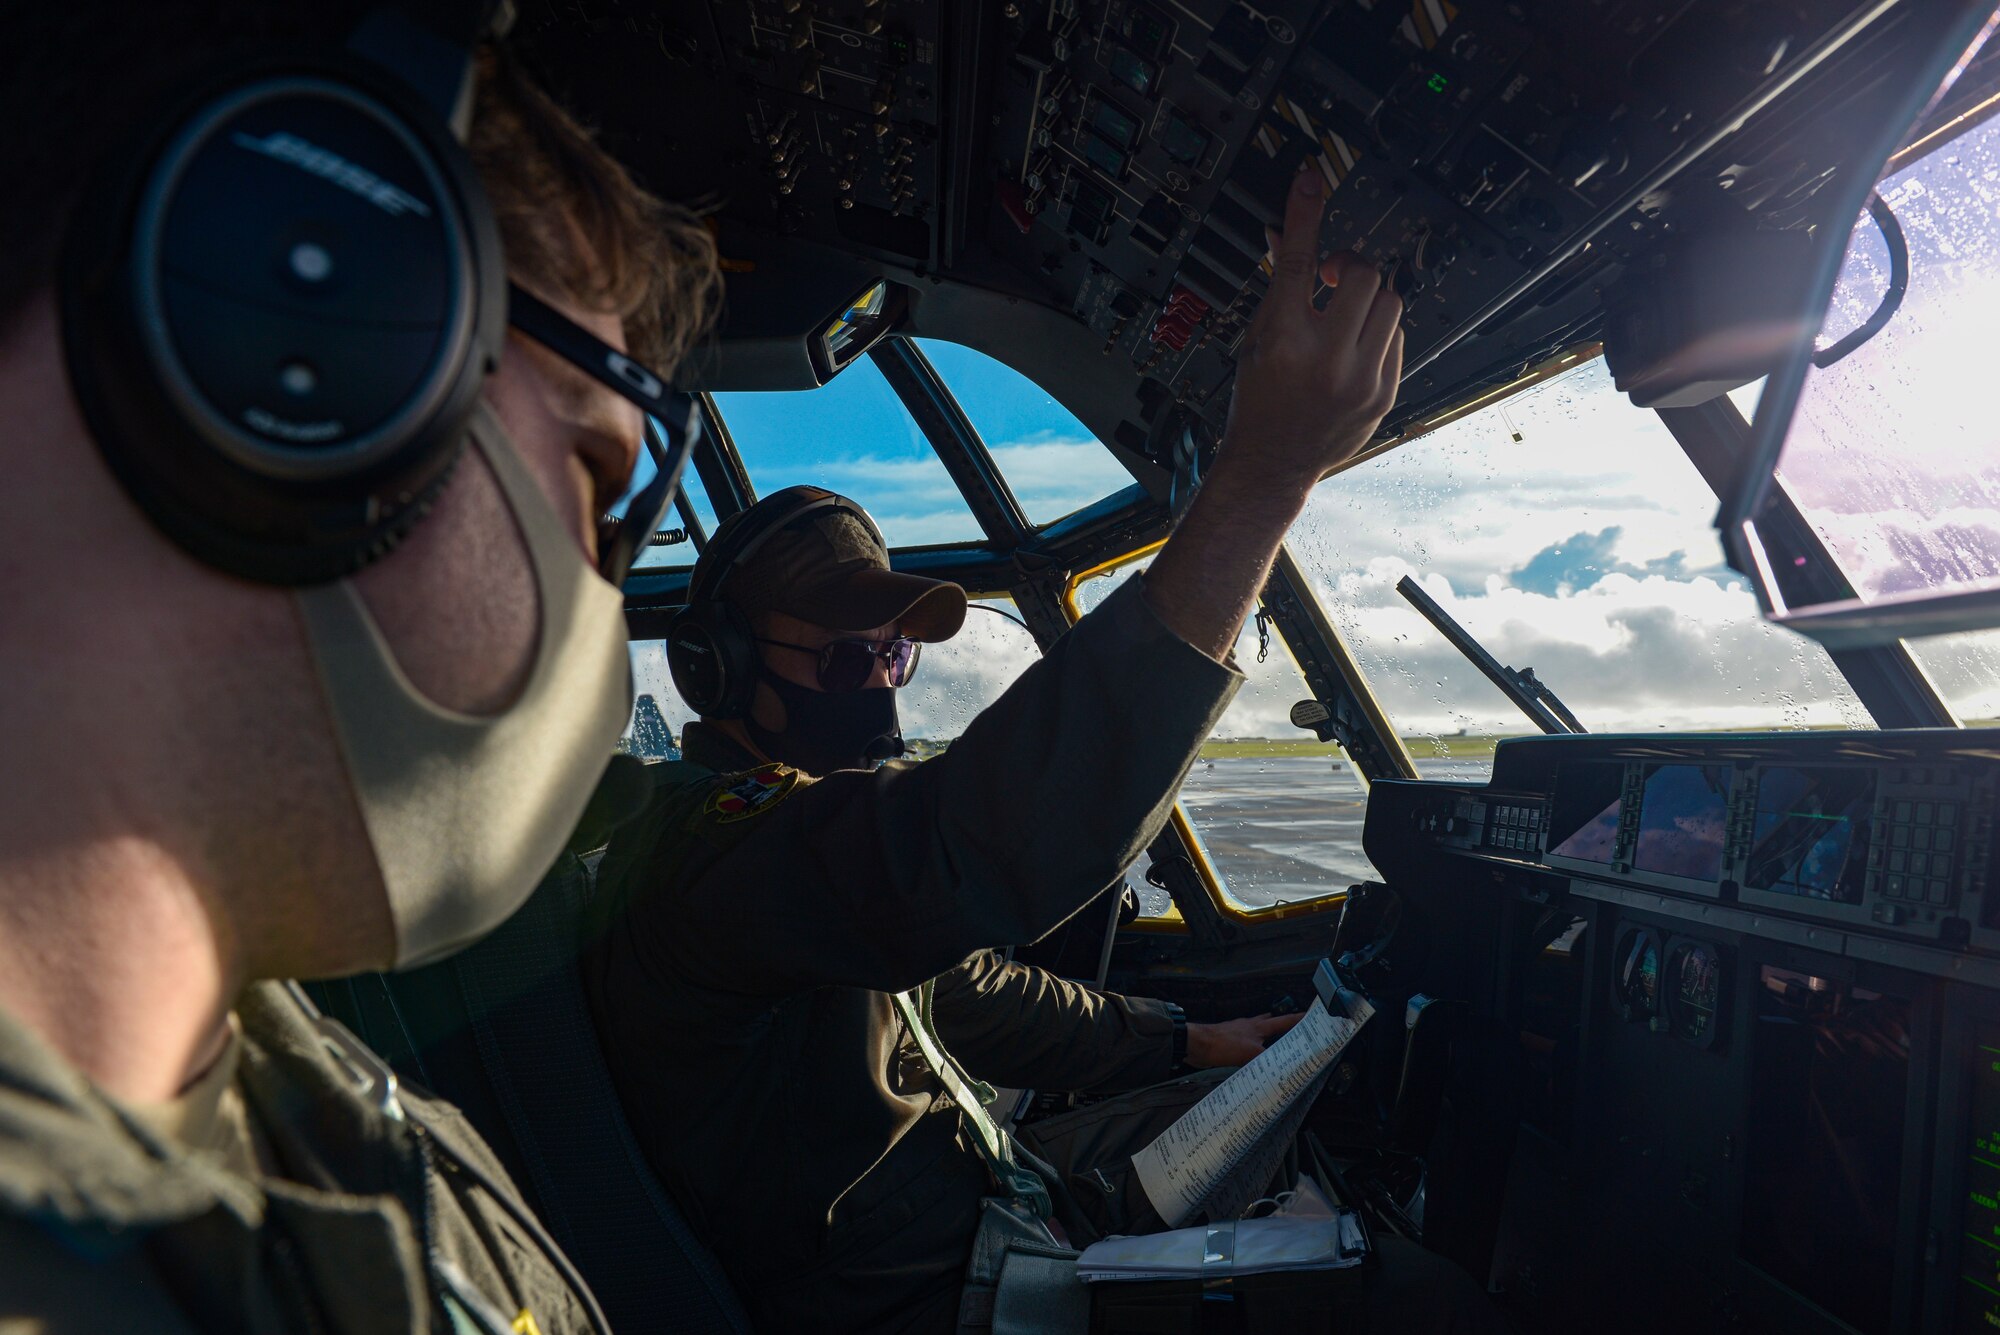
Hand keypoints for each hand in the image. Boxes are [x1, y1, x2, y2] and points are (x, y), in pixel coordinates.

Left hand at [1185, 1011, 1303, 1068]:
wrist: (1198, 1045)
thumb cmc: (1223, 1044)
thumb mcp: (1251, 1054)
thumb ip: (1269, 1059)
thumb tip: (1285, 1067)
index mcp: (1259, 1026)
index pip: (1285, 1021)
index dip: (1299, 1019)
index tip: (1311, 1015)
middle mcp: (1251, 1027)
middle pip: (1272, 1023)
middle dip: (1284, 1025)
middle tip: (1295, 1027)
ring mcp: (1239, 1033)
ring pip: (1259, 1032)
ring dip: (1268, 1037)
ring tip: (1277, 1044)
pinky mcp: (1230, 1042)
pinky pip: (1247, 1044)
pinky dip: (1254, 1048)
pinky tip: (1254, 1056)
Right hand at [1219, 164, 1404, 486]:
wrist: (1272, 464)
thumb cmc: (1258, 404)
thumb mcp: (1256, 340)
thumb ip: (1277, 288)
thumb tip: (1283, 235)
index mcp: (1284, 340)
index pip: (1297, 259)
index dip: (1304, 214)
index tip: (1309, 182)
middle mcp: (1325, 359)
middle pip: (1364, 276)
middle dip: (1351, 268)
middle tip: (1334, 277)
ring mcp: (1360, 379)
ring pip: (1391, 305)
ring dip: (1370, 301)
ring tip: (1345, 317)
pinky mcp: (1383, 394)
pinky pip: (1398, 340)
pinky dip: (1378, 333)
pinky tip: (1354, 347)